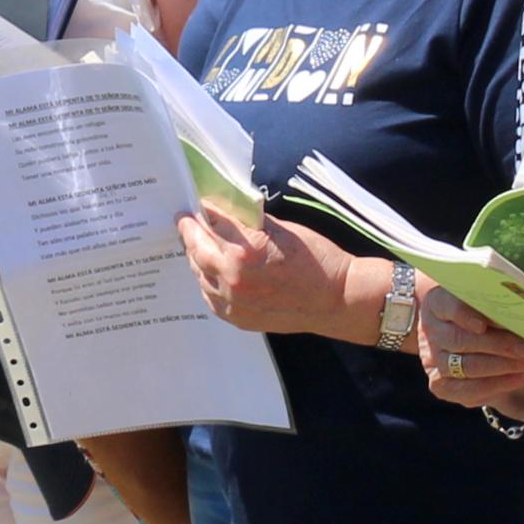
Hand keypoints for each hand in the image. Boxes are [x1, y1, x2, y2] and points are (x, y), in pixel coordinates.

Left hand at [177, 200, 366, 339]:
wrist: (337, 300)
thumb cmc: (317, 260)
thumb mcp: (282, 229)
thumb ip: (248, 222)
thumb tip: (224, 210)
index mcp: (244, 250)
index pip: (210, 222)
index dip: (201, 211)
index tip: (194, 206)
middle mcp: (232, 278)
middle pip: (196, 249)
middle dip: (191, 233)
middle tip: (185, 222)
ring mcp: (233, 302)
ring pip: (200, 274)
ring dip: (198, 257)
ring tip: (198, 245)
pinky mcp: (238, 318)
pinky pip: (210, 296)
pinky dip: (207, 281)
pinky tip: (212, 271)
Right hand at [417, 287, 523, 414]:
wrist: (468, 333)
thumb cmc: (484, 308)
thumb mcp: (488, 296)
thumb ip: (500, 298)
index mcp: (437, 301)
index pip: (445, 305)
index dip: (463, 315)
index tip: (483, 325)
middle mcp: (431, 330)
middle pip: (461, 340)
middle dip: (502, 346)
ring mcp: (433, 359)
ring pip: (467, 367)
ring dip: (505, 367)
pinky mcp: (440, 385)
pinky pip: (468, 391)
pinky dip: (500, 385)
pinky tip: (523, 377)